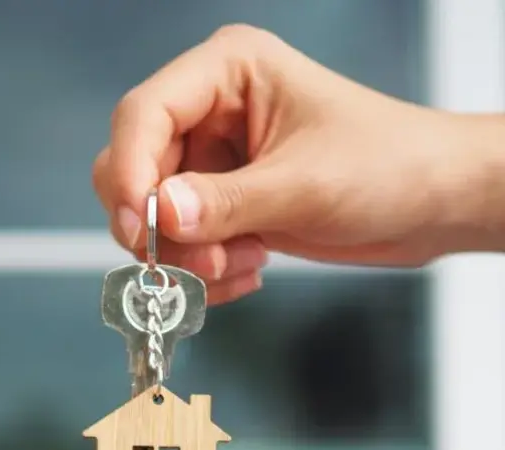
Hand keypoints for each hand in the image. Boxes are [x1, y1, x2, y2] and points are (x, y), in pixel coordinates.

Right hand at [93, 25, 496, 303]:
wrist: (428, 204)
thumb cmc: (387, 166)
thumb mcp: (304, 186)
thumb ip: (226, 202)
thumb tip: (159, 215)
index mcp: (228, 72)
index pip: (144, 114)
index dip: (128, 170)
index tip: (138, 227)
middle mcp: (209, 112)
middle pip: (134, 169)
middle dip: (161, 227)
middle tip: (201, 262)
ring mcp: (211, 161)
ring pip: (154, 217)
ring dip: (188, 256)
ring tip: (242, 265)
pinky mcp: (220, 203)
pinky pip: (180, 244)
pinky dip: (204, 270)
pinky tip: (250, 270)